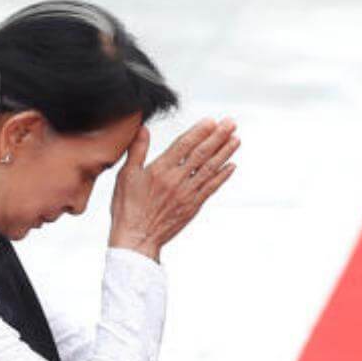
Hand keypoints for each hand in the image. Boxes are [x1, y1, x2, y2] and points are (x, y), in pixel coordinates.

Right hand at [109, 116, 239, 259]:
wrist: (136, 239)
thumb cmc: (128, 209)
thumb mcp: (126, 176)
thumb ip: (137, 150)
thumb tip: (143, 128)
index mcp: (160, 170)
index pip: (184, 144)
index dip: (200, 131)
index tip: (212, 121)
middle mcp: (176, 180)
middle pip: (202, 153)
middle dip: (218, 136)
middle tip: (230, 123)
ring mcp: (187, 193)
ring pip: (210, 168)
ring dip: (225, 153)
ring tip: (236, 139)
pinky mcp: (192, 206)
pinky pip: (211, 188)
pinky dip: (223, 176)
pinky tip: (231, 165)